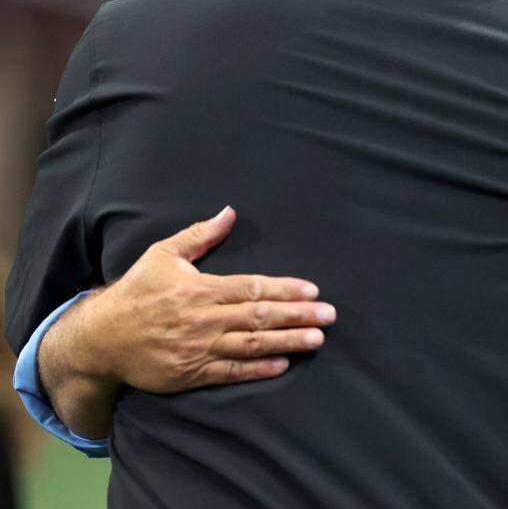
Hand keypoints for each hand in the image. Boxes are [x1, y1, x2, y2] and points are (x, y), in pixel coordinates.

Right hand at [75, 207, 335, 391]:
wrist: (100, 339)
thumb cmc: (136, 291)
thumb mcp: (163, 254)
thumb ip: (199, 234)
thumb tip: (230, 212)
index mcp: (201, 288)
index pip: (252, 288)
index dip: (285, 289)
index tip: (313, 291)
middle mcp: (204, 319)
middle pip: (259, 316)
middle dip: (298, 315)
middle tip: (329, 316)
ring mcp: (198, 348)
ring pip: (251, 345)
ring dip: (287, 343)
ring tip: (316, 340)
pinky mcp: (191, 373)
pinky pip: (230, 372)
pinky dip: (257, 370)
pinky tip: (282, 365)